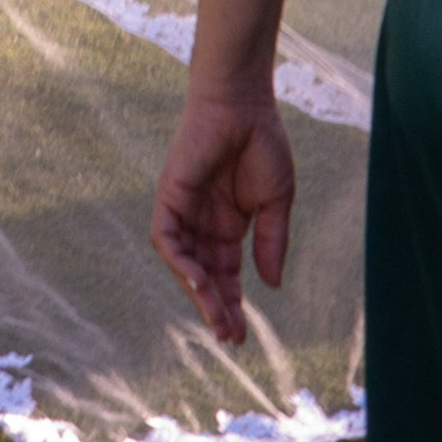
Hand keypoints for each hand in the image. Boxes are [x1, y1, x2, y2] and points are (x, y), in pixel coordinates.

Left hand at [152, 87, 295, 349]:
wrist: (244, 104)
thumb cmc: (262, 144)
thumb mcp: (276, 202)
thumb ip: (272, 243)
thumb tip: (271, 286)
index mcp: (228, 226)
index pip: (225, 275)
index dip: (232, 304)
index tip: (242, 335)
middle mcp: (202, 223)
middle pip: (204, 276)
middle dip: (216, 308)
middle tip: (231, 337)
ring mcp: (184, 210)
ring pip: (183, 263)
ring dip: (198, 292)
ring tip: (219, 319)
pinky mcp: (169, 195)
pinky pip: (166, 237)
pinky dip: (179, 261)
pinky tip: (198, 281)